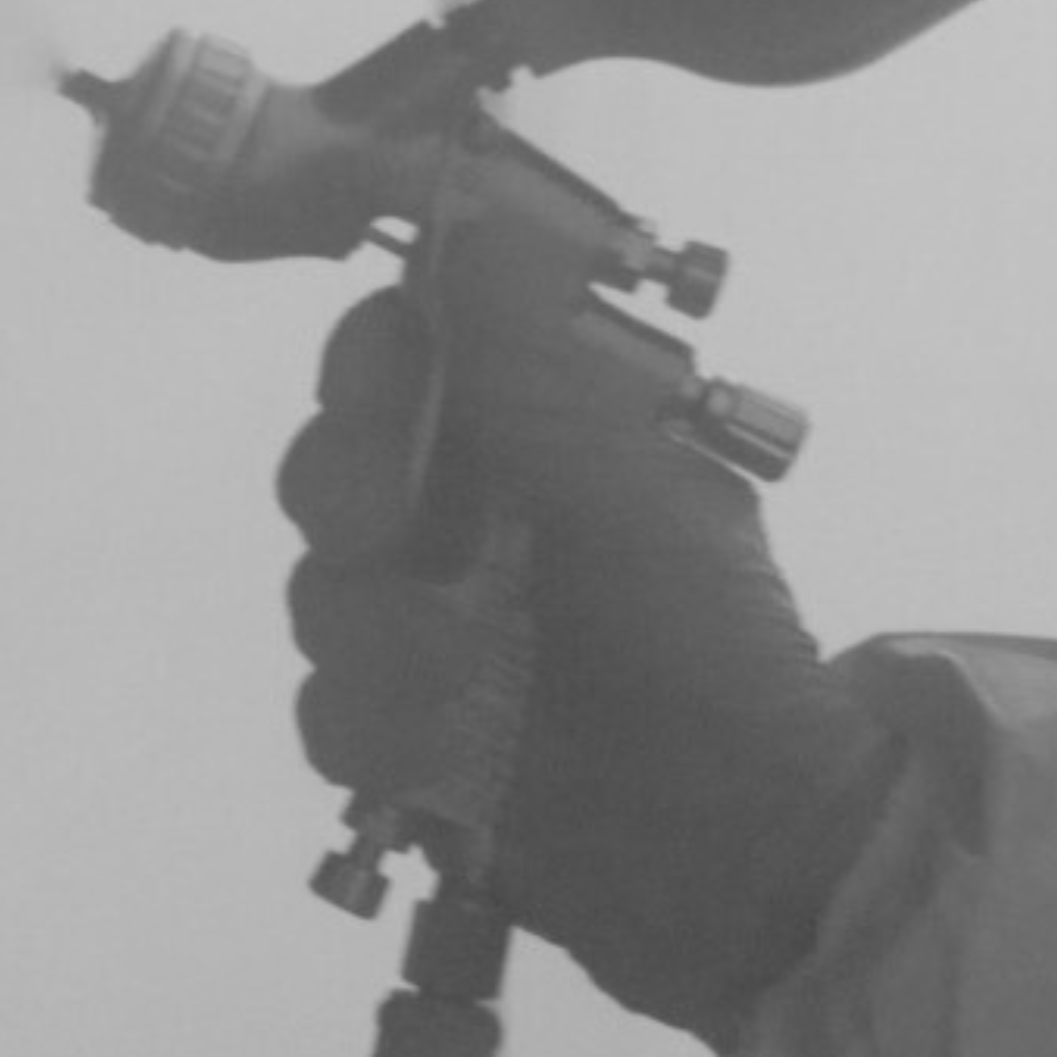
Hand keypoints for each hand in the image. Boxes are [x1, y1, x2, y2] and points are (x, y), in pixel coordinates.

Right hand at [277, 290, 898, 1035]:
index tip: (386, 392)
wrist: (739, 850)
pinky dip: (376, 728)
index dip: (371, 364)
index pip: (402, 352)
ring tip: (461, 678)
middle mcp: (478, 519)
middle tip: (398, 538)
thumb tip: (465, 206)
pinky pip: (325, 708)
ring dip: (376, 635)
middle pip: (331, 464)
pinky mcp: (411, 740)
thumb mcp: (625, 478)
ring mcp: (437, 631)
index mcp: (540, 437)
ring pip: (317, 593)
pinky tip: (438, 750)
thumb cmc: (700, 642)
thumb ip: (528, 351)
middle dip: (353, 499)